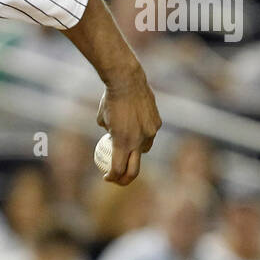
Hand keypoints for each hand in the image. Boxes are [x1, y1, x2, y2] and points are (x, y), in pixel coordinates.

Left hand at [96, 70, 160, 185]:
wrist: (127, 81)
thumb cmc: (110, 100)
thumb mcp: (102, 120)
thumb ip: (109, 133)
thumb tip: (111, 140)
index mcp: (122, 142)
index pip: (118, 169)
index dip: (112, 177)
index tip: (107, 177)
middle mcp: (138, 140)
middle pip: (134, 170)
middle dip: (125, 178)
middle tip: (118, 177)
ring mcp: (150, 132)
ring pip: (144, 150)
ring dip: (135, 152)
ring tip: (126, 145)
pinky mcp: (157, 123)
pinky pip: (150, 134)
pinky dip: (143, 133)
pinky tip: (136, 124)